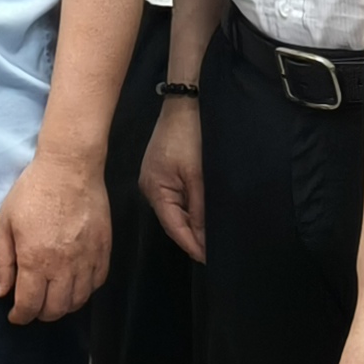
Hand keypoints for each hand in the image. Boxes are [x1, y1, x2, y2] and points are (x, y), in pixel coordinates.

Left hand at [0, 148, 109, 324]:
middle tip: (32, 308)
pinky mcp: (104, 250)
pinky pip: (97, 283)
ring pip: (78, 301)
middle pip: (55, 309)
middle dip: (40, 315)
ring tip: (52, 298)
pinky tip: (74, 284)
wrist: (70, 168)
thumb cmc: (33, 191)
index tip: (15, 315)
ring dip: (63, 306)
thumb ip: (2, 261)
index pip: (29, 305)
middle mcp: (63, 265)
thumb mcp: (5, 223)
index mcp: (35, 260)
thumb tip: (2, 292)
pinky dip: (85, 291)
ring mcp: (87, 259)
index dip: (20, 316)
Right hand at [140, 91, 207, 260]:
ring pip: (175, 211)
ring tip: (211, 238)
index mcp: (155, 190)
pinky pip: (175, 199)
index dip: (191, 245)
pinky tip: (202, 215)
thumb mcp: (199, 175)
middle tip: (213, 252)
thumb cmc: (190, 136)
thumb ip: (201, 208)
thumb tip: (205, 237)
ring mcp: (154, 181)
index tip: (208, 260)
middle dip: (192, 236)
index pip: (174, 227)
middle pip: (172, 221)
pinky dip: (189, 208)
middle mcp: (150, 188)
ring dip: (192, 223)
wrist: (186, 103)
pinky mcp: (162, 174)